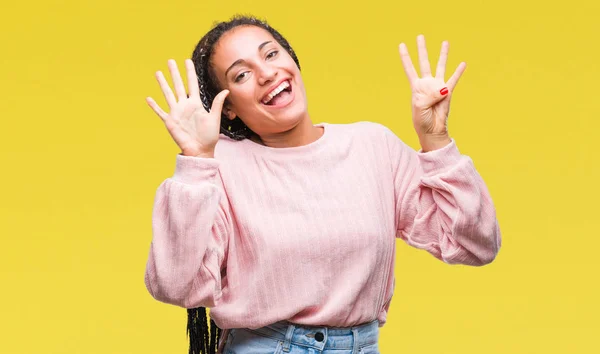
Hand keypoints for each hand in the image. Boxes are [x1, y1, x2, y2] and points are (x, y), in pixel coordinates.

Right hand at [146, 59, 228, 156]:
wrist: (200, 150)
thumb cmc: (209, 136)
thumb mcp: (215, 118)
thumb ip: (217, 104)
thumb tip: (226, 90)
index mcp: (196, 103)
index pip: (192, 84)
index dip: (190, 72)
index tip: (187, 61)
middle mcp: (185, 105)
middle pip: (178, 85)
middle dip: (174, 73)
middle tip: (170, 60)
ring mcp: (176, 113)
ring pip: (168, 94)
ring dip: (163, 84)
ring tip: (158, 72)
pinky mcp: (170, 121)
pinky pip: (160, 112)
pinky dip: (154, 106)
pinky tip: (148, 98)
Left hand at [399, 35, 465, 150]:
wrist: (431, 130)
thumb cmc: (421, 119)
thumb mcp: (420, 106)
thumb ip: (430, 95)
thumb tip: (443, 88)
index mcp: (416, 87)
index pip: (409, 68)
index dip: (405, 57)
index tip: (401, 45)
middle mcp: (426, 84)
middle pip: (424, 63)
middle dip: (422, 50)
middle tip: (420, 36)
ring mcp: (438, 87)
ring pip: (440, 67)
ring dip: (443, 55)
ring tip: (445, 42)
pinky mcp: (448, 92)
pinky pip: (453, 80)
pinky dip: (458, 72)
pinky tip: (462, 63)